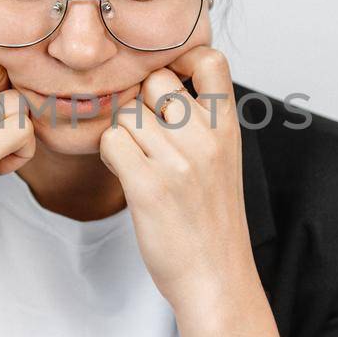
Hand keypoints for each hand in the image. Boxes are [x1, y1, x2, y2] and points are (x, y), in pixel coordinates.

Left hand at [97, 46, 252, 311]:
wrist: (216, 279)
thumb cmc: (213, 224)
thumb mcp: (224, 162)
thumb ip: (202, 124)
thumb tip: (162, 89)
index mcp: (227, 130)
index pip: (210, 60)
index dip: (183, 58)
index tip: (171, 78)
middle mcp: (205, 138)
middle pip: (154, 82)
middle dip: (141, 103)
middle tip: (144, 135)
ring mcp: (177, 161)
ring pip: (126, 113)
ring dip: (122, 133)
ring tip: (136, 160)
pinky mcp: (148, 185)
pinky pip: (112, 140)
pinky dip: (110, 154)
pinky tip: (124, 173)